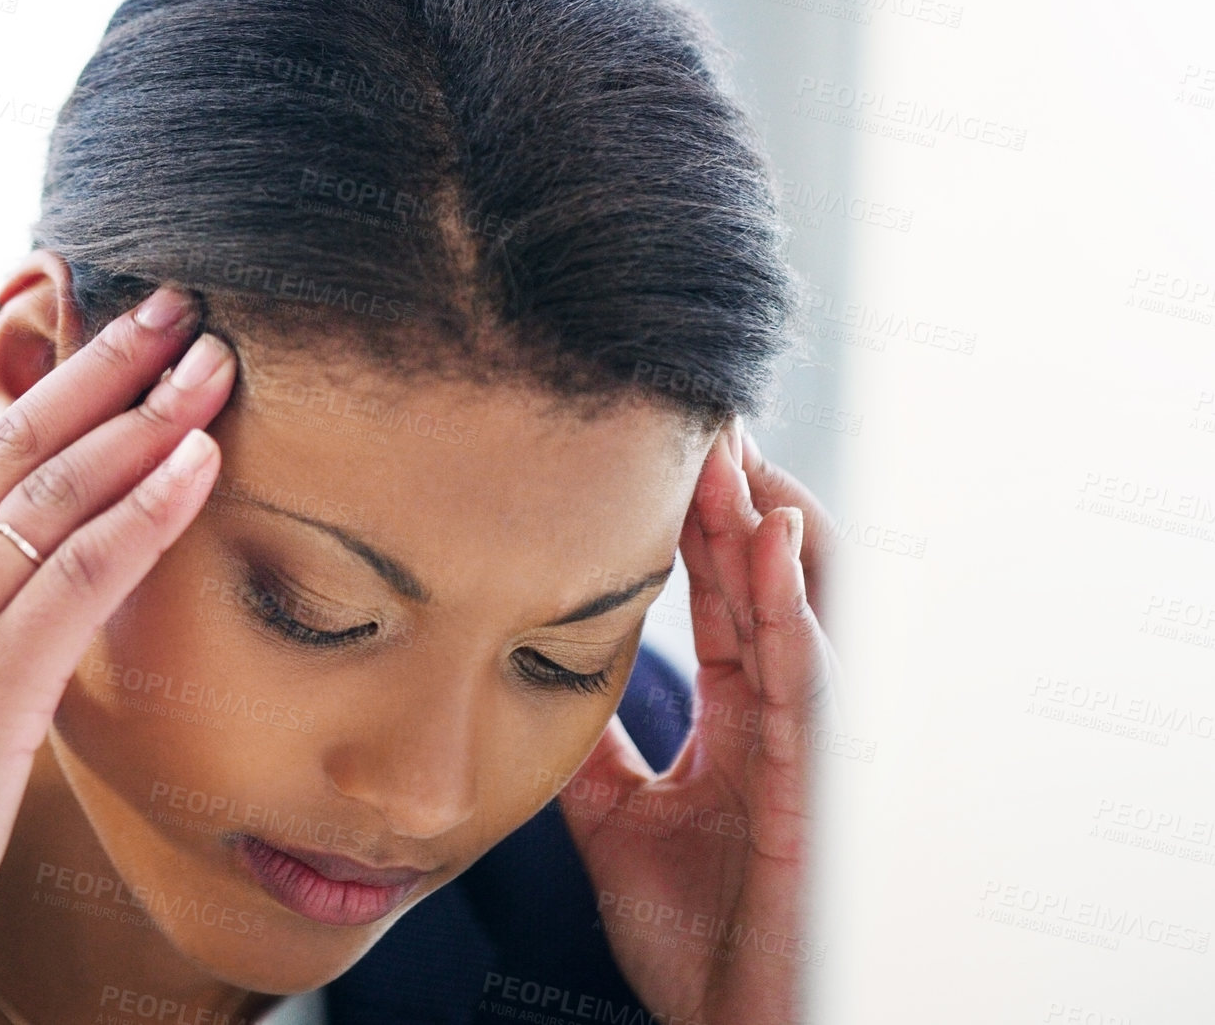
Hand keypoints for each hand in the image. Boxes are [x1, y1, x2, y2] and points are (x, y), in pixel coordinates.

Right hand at [0, 286, 237, 1022]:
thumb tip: (23, 586)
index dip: (51, 388)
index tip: (114, 337)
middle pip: (11, 446)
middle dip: (102, 366)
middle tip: (176, 306)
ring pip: (50, 495)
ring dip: (141, 418)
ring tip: (210, 364)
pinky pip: (77, 575)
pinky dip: (143, 510)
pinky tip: (196, 464)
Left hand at [557, 420, 838, 1024]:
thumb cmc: (696, 942)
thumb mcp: (621, 826)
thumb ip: (594, 754)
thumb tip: (535, 687)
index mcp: (740, 724)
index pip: (720, 599)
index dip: (695, 525)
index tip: (658, 450)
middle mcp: (782, 719)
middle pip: (764, 581)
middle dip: (733, 498)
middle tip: (694, 415)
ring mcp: (809, 743)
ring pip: (800, 606)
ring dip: (764, 522)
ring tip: (726, 449)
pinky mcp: (823, 780)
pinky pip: (813, 673)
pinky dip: (792, 603)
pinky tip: (767, 540)